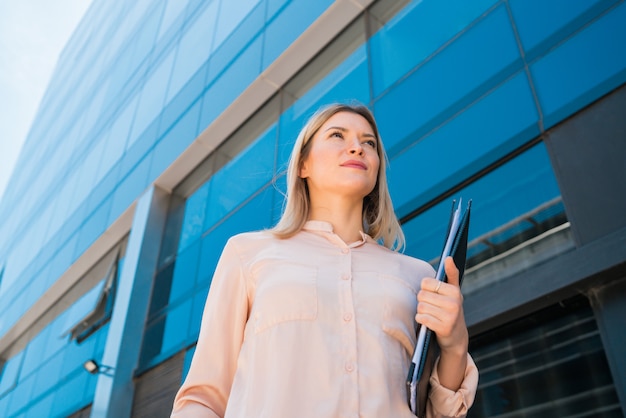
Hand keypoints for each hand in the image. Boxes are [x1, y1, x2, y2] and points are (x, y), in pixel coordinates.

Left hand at [415, 257, 467, 389]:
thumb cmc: (451, 309)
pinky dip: (422, 320)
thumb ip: (451, 274)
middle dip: (423, 301)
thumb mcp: (453, 292)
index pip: (426, 282)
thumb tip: (448, 257)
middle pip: (421, 295)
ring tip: (432, 315)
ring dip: (422, 312)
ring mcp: (450, 316)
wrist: (457, 337)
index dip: (425, 289)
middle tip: (433, 308)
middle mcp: (454, 302)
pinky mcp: (443, 328)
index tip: (434, 295)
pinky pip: (421, 318)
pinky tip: (429, 323)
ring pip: (420, 307)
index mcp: (455, 291)